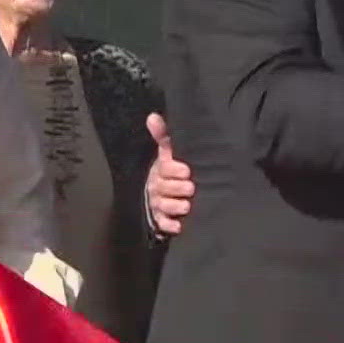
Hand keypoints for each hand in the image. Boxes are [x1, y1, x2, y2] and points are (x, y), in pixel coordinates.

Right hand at [145, 112, 193, 235]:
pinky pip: (163, 224)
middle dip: (177, 189)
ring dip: (175, 206)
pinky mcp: (161, 219)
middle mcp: (157, 187)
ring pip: (164, 206)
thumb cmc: (170, 170)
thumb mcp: (168, 152)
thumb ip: (163, 136)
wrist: (163, 194)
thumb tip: (152, 116)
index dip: (174, 170)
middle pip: (164, 188)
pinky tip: (179, 226)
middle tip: (190, 188)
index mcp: (160, 170)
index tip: (186, 171)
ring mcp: (158, 204)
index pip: (164, 168)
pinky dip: (170, 226)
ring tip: (187, 205)